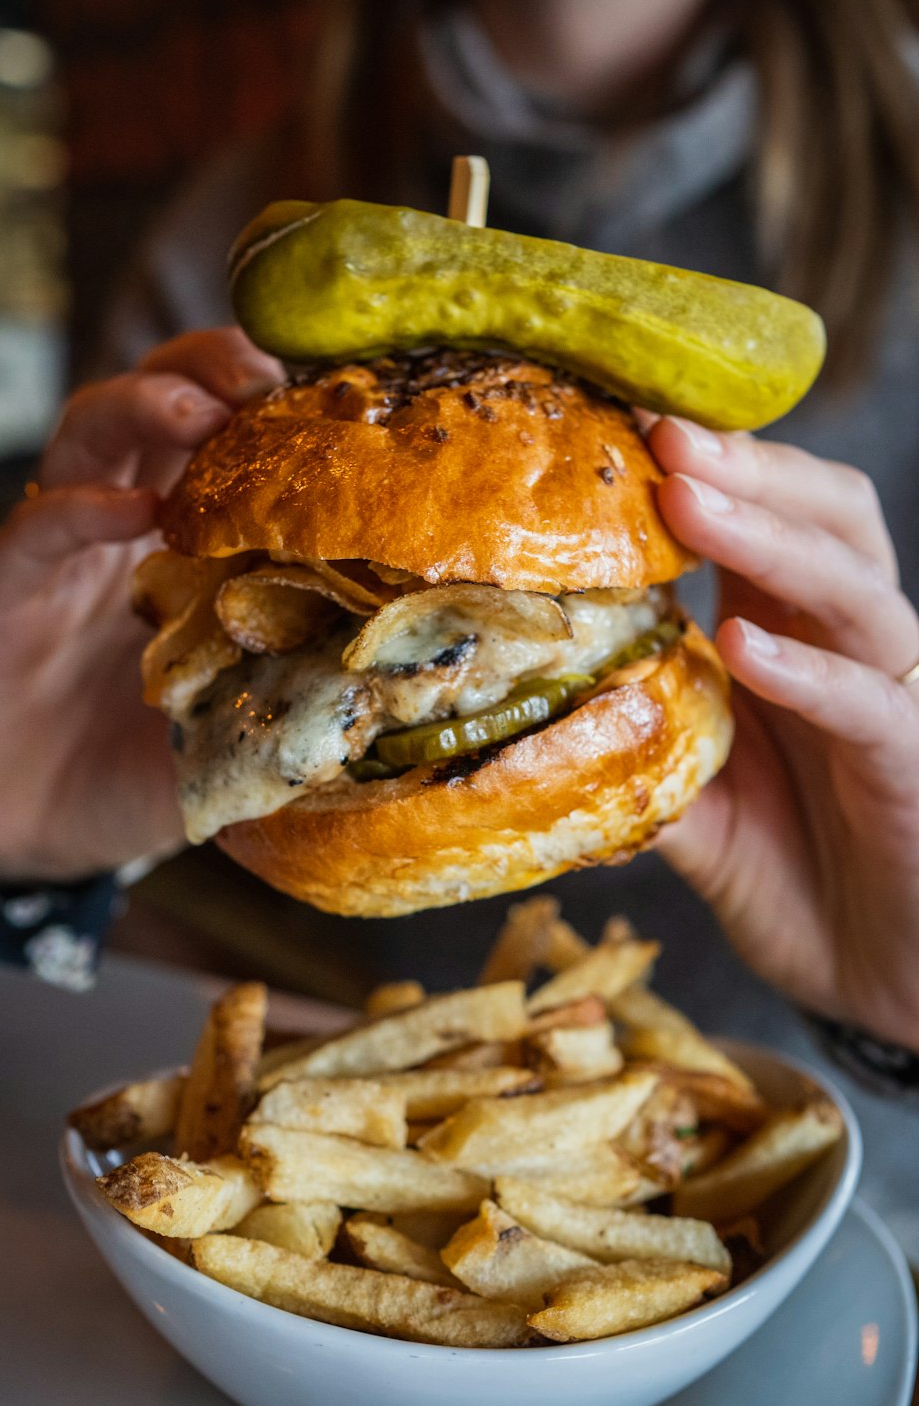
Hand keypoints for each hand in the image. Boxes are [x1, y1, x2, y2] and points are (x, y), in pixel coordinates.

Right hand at [0, 328, 281, 880]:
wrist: (26, 836)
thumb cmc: (138, 779)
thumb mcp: (240, 743)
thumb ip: (306, 713)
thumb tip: (408, 710)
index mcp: (192, 548)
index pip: (231, 443)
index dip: (273, 403)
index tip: (332, 389)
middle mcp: (128, 529)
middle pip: (161, 402)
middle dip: (209, 368)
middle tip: (261, 376)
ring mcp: (65, 554)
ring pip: (90, 434)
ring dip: (143, 405)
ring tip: (197, 410)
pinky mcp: (5, 595)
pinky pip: (36, 530)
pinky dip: (81, 510)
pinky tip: (129, 512)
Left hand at [647, 415, 918, 1050]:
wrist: (887, 980)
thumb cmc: (799, 878)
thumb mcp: (695, 811)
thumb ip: (632, 761)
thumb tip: (525, 731)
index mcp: (793, 636)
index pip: (769, 519)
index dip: (713, 469)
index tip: (626, 424)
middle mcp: (846, 649)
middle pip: (826, 518)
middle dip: (749, 469)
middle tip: (663, 433)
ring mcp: (889, 700)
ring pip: (854, 587)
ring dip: (770, 538)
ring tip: (691, 500)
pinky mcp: (913, 764)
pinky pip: (870, 704)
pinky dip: (809, 671)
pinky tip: (746, 647)